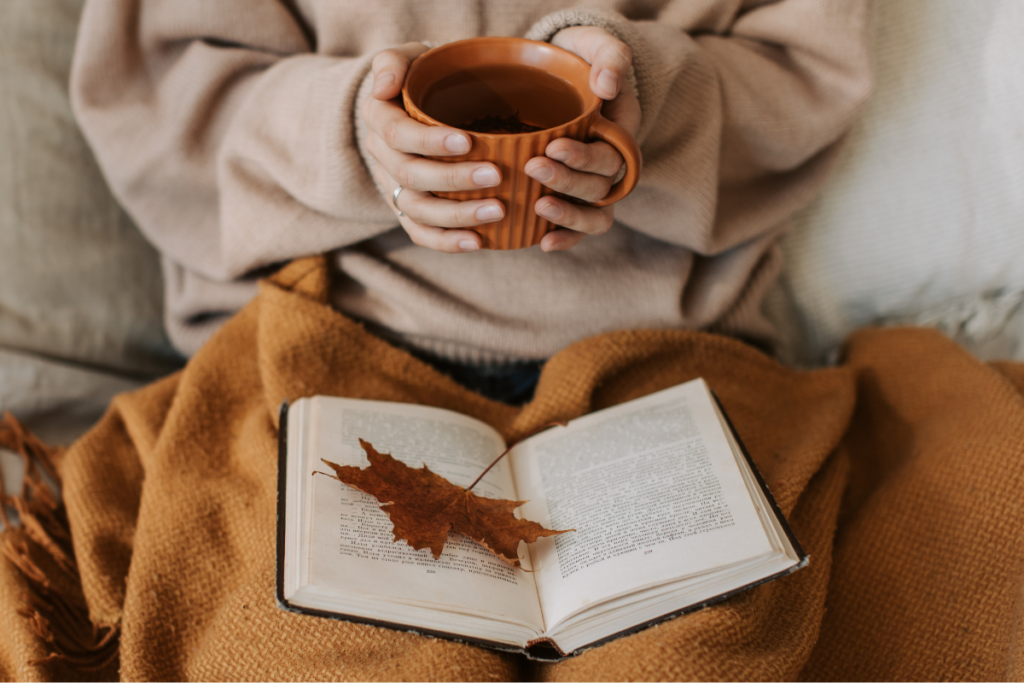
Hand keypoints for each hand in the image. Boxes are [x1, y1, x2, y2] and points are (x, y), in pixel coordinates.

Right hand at [363, 43, 505, 252]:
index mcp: (379, 118)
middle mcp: (382, 156)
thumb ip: (393, 62)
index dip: (430, 141)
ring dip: (456, 215)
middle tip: (495, 175)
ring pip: (417, 209)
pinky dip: (447, 242)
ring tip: (497, 210)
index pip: (398, 134)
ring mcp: (394, 187)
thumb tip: (383, 86)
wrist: (417, 105)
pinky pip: (421, 233)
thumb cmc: (422, 78)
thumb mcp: (408, 58)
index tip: (467, 141)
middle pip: (410, 175)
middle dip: (453, 179)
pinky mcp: (408, 210)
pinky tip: (478, 242)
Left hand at [530, 27, 641, 251]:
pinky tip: (543, 243)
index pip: (612, 154)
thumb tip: (608, 85)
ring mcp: (592, 184)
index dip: (585, 156)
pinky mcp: (573, 198)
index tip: (553, 146)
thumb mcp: (596, 45)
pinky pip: (579, 229)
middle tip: (534, 167)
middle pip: (600, 186)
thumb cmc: (578, 59)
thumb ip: (609, 57)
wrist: (559, 75)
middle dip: (568, 181)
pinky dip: (565, 238)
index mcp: (622, 132)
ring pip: (595, 214)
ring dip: (569, 215)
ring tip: (538, 207)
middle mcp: (611, 164)